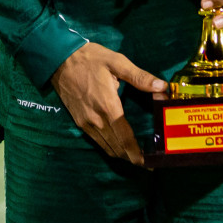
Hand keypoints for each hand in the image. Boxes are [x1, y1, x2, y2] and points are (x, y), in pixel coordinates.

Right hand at [50, 43, 164, 166]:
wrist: (60, 60)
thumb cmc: (91, 59)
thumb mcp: (117, 62)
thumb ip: (139, 77)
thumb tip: (162, 87)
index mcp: (108, 106)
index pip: (125, 137)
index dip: (136, 153)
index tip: (148, 163)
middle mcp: (96, 119)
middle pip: (116, 147)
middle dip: (131, 157)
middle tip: (147, 162)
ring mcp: (85, 122)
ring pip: (106, 146)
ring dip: (121, 154)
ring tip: (135, 157)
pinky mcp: (78, 121)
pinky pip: (97, 140)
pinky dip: (109, 147)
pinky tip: (117, 146)